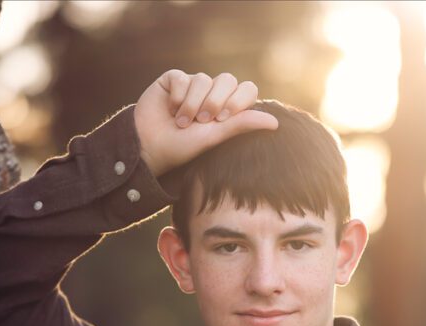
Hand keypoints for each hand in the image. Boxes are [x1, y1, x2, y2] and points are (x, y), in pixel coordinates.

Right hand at [134, 70, 277, 177]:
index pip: (247, 89)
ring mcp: (193, 84)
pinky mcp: (173, 79)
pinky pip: (182, 77)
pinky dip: (177, 96)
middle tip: (202, 121)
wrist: (150, 147)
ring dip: (192, 104)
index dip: (237, 101)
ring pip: (203, 79)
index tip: (222, 120)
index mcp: (227, 107)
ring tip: (181, 122)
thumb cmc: (183, 148)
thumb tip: (276, 122)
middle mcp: (212, 93)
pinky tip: (170, 109)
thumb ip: (243, 125)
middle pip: (227, 79)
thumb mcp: (215, 138)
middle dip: (214, 102)